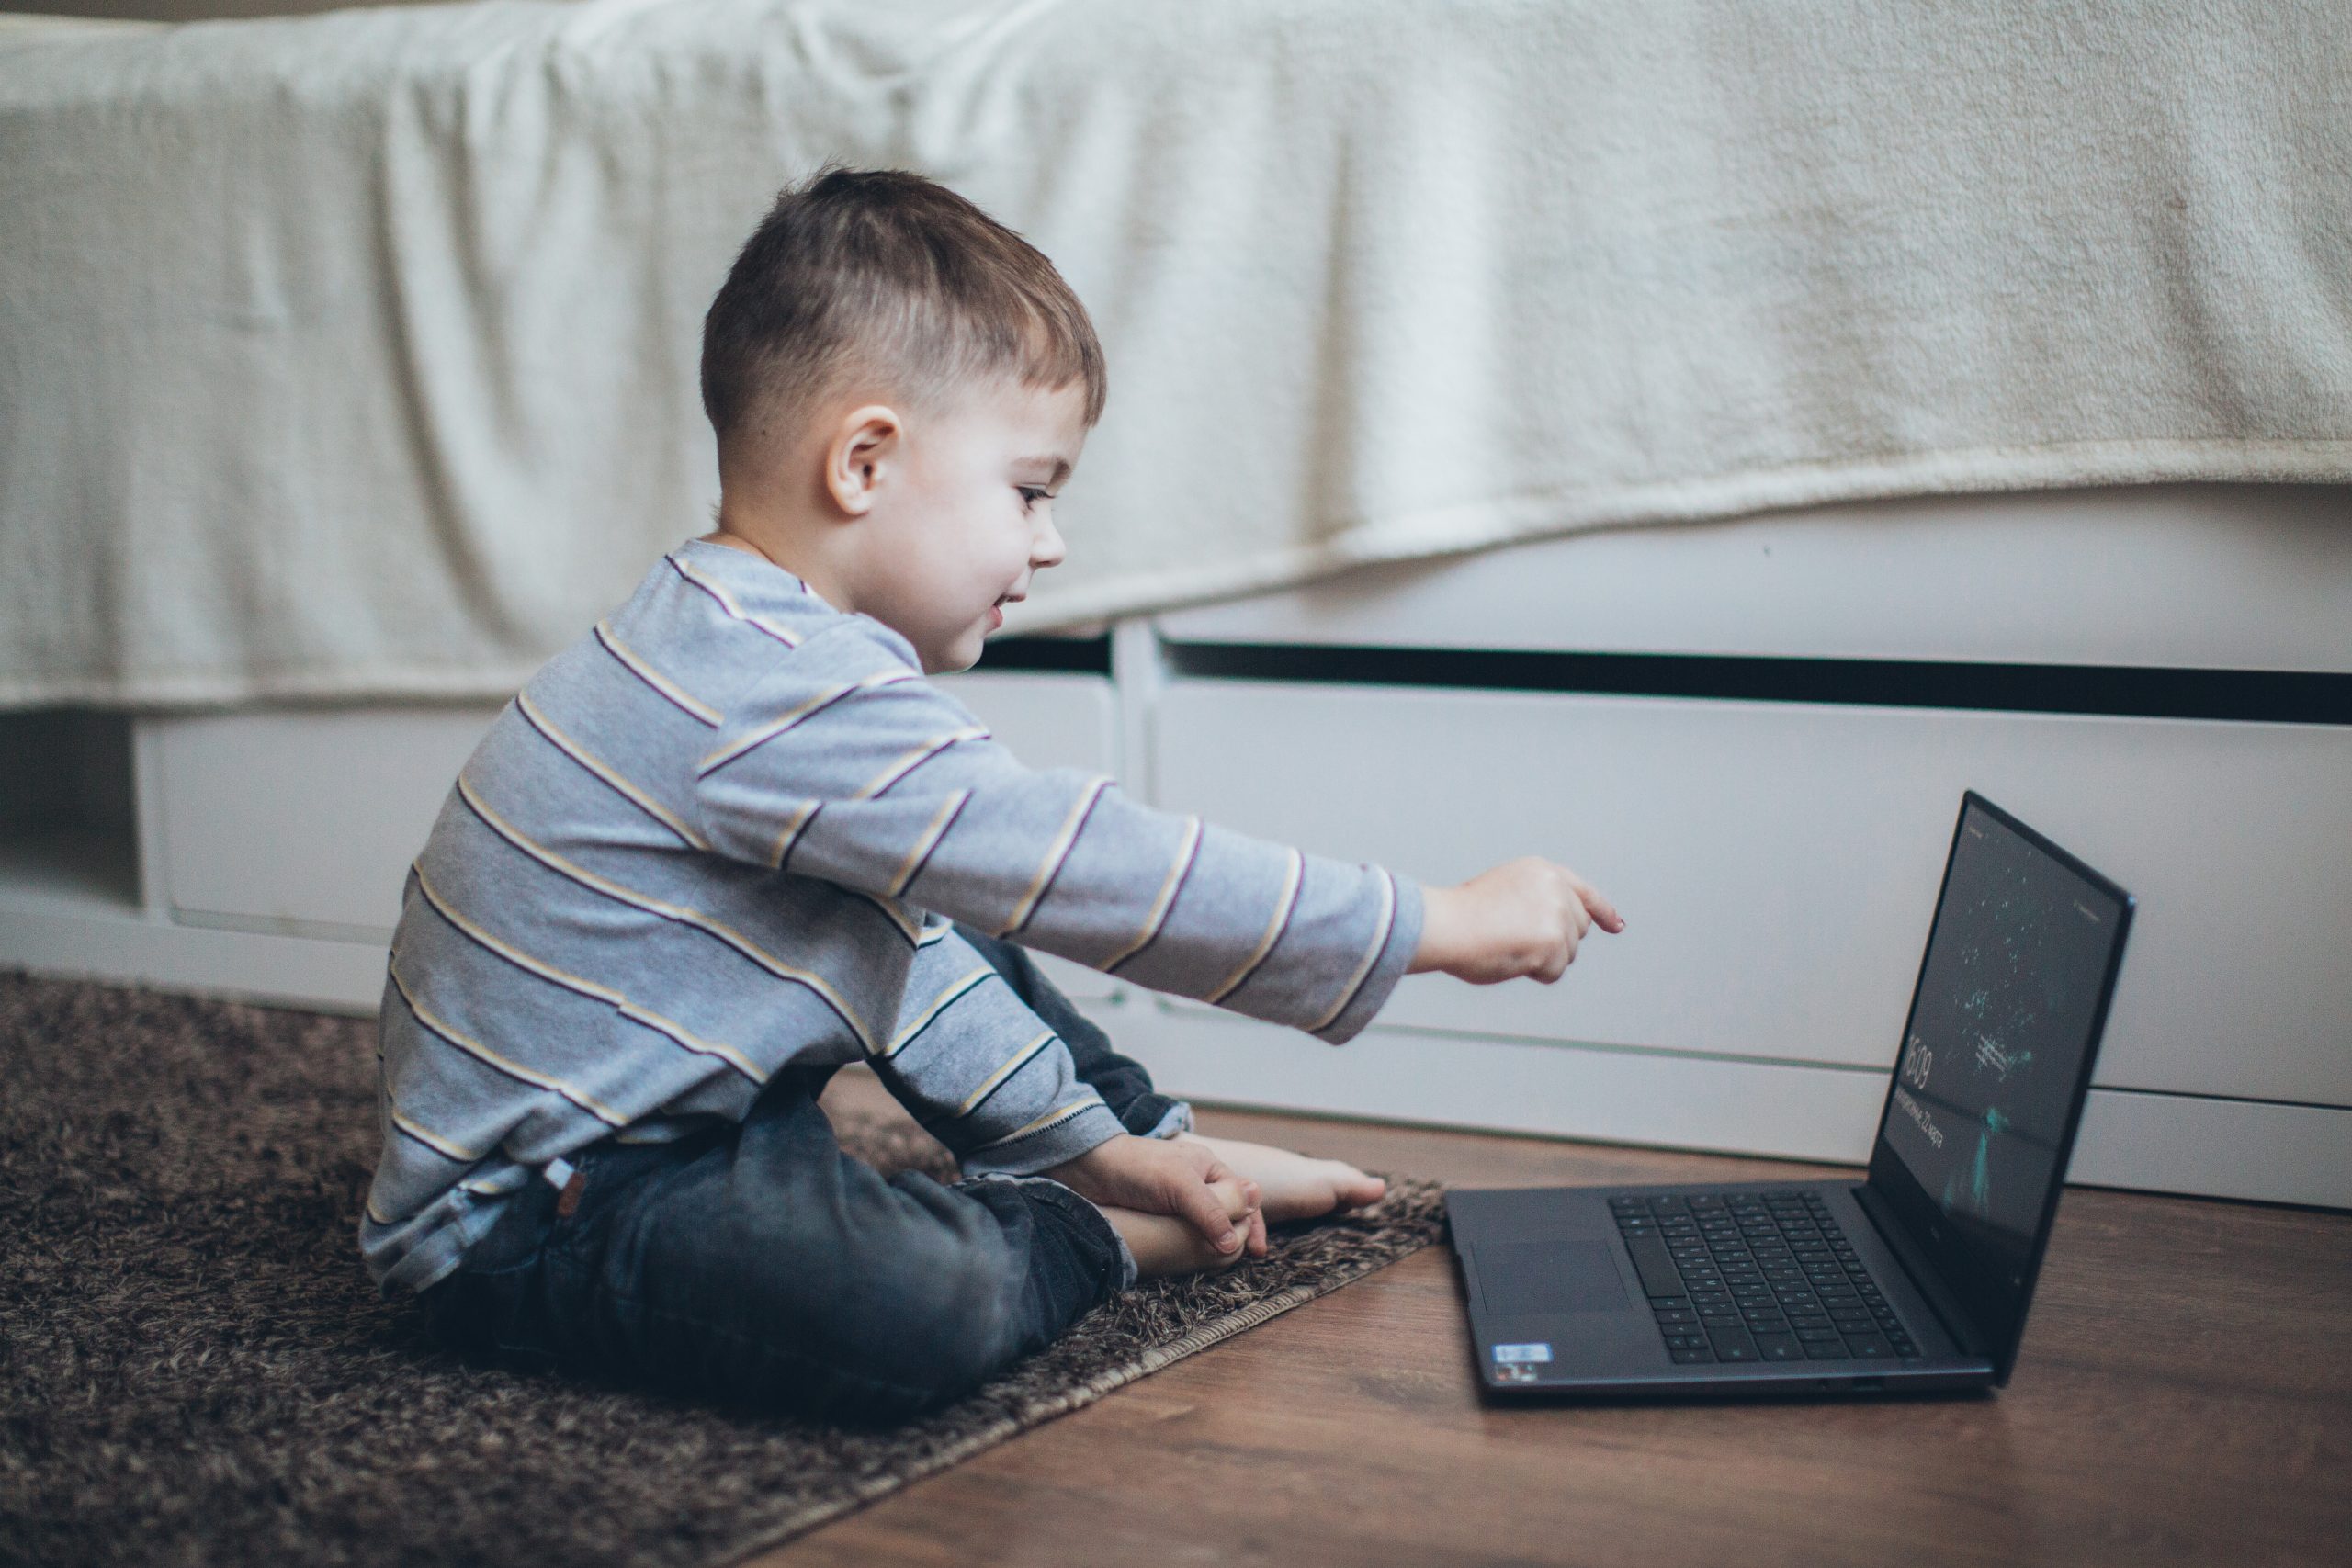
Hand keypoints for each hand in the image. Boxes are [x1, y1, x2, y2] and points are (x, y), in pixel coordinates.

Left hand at [1043, 1133, 1265, 1256]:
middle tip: (1244, 1260)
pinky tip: (1195, 1258)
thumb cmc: (1138, 1168)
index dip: (1254, 1223)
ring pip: (1208, 1225)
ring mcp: (1179, 1200)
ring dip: (1218, 1243)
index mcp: (1210, 1167)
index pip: (1244, 1197)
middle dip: (1240, 1235)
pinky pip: (1186, 1233)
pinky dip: (1196, 1245)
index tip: (1258, 1252)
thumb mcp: (1180, 1185)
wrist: (1090, 1169)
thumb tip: (1236, 1242)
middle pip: (1230, 1213)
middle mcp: (1198, 1182)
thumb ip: (1211, 1210)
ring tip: (1222, 1264)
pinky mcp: (1160, 1214)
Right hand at [1409, 857, 1623, 984]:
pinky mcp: (1554, 940)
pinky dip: (1535, 973)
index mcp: (1542, 871)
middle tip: (1517, 942)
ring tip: (1507, 945)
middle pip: (1577, 929)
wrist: (1448, 925)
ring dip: (1541, 959)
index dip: (1603, 912)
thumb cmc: (1462, 917)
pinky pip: (1555, 971)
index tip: (1616, 926)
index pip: (1584, 892)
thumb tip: (1555, 937)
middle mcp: (1556, 888)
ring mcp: (1557, 914)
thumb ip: (1535, 904)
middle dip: (1555, 942)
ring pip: (1567, 954)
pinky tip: (1512, 958)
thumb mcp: (1505, 892)